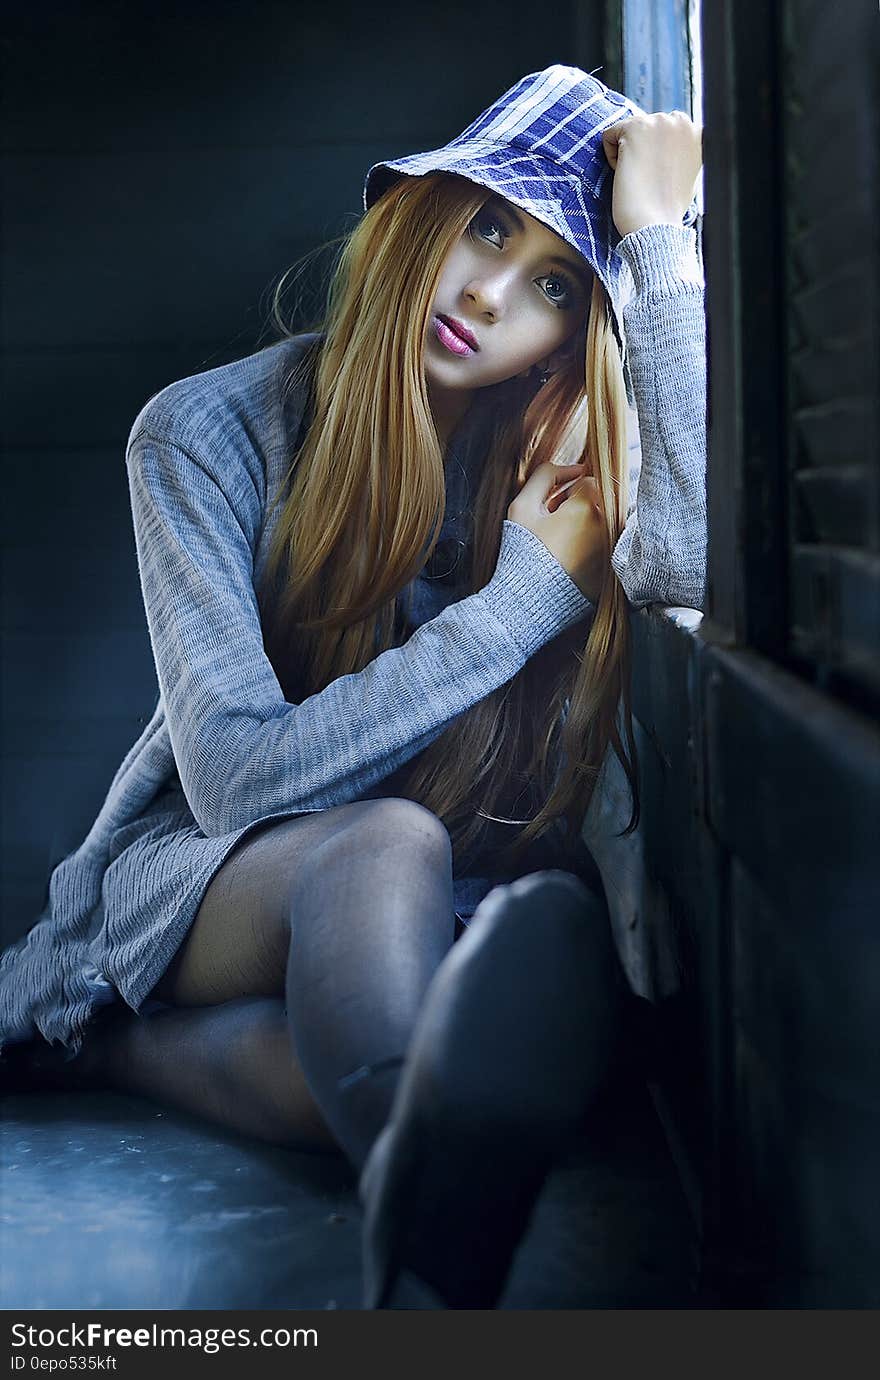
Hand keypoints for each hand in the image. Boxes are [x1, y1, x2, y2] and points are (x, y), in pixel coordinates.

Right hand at [507, 461, 608, 603]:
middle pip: (601, 501)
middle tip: (557, 526)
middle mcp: (607, 526)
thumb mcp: (522, 506)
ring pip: (607, 523)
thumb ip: (546, 475)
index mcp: (588, 507)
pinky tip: (572, 560)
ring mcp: (614, 549)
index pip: (588, 482)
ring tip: (564, 542)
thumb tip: (576, 467)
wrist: (528, 600)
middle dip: (581, 507)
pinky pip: (609, 547)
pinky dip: (595, 547)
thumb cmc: (523, 551)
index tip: (552, 510)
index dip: (566, 493)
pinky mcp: (614, 569)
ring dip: (590, 526)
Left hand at [602, 110, 702, 239]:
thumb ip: (682, 152)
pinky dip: (610, 156)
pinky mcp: (635, 128)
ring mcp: (658, 122)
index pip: (664, 131)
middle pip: (645, 128)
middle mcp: (681, 121)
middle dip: (643, 152)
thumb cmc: (668, 208)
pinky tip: (626, 174)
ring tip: (640, 177)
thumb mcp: (688, 174)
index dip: (656, 156)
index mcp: (698, 132)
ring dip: (628, 154)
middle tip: (649, 179)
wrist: (656, 224)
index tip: (658, 177)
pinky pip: (609, 135)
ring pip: (627, 131)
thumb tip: (668, 146)